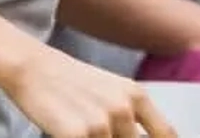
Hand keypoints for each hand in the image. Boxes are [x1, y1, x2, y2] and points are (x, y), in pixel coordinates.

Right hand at [3, 43, 173, 137]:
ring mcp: (101, 123)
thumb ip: (131, 116)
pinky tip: (70, 134)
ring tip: (82, 130)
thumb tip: (144, 136)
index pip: (165, 133)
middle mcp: (124, 109)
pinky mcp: (77, 134)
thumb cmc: (71, 83)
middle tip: (98, 133)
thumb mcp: (111, 92)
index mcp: (136, 96)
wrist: (34, 68)